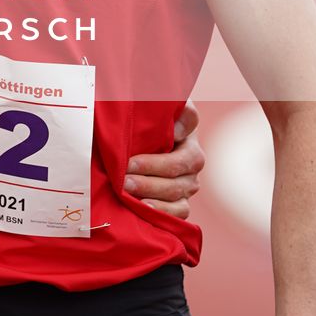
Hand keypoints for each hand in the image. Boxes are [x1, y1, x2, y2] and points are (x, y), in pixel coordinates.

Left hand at [124, 101, 203, 218]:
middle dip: (151, 169)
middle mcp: (191, 157)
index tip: (155, 137)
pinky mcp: (180, 202)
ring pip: (179, 190)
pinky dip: (162, 211)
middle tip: (124, 172)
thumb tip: (174, 129)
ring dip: (152, 191)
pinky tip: (142, 207)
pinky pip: (180, 212)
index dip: (178, 125)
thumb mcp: (143, 109)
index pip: (189, 118)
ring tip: (127, 190)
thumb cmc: (135, 128)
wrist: (126, 151)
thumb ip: (157, 104)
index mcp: (185, 128)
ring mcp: (188, 182)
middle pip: (181, 165)